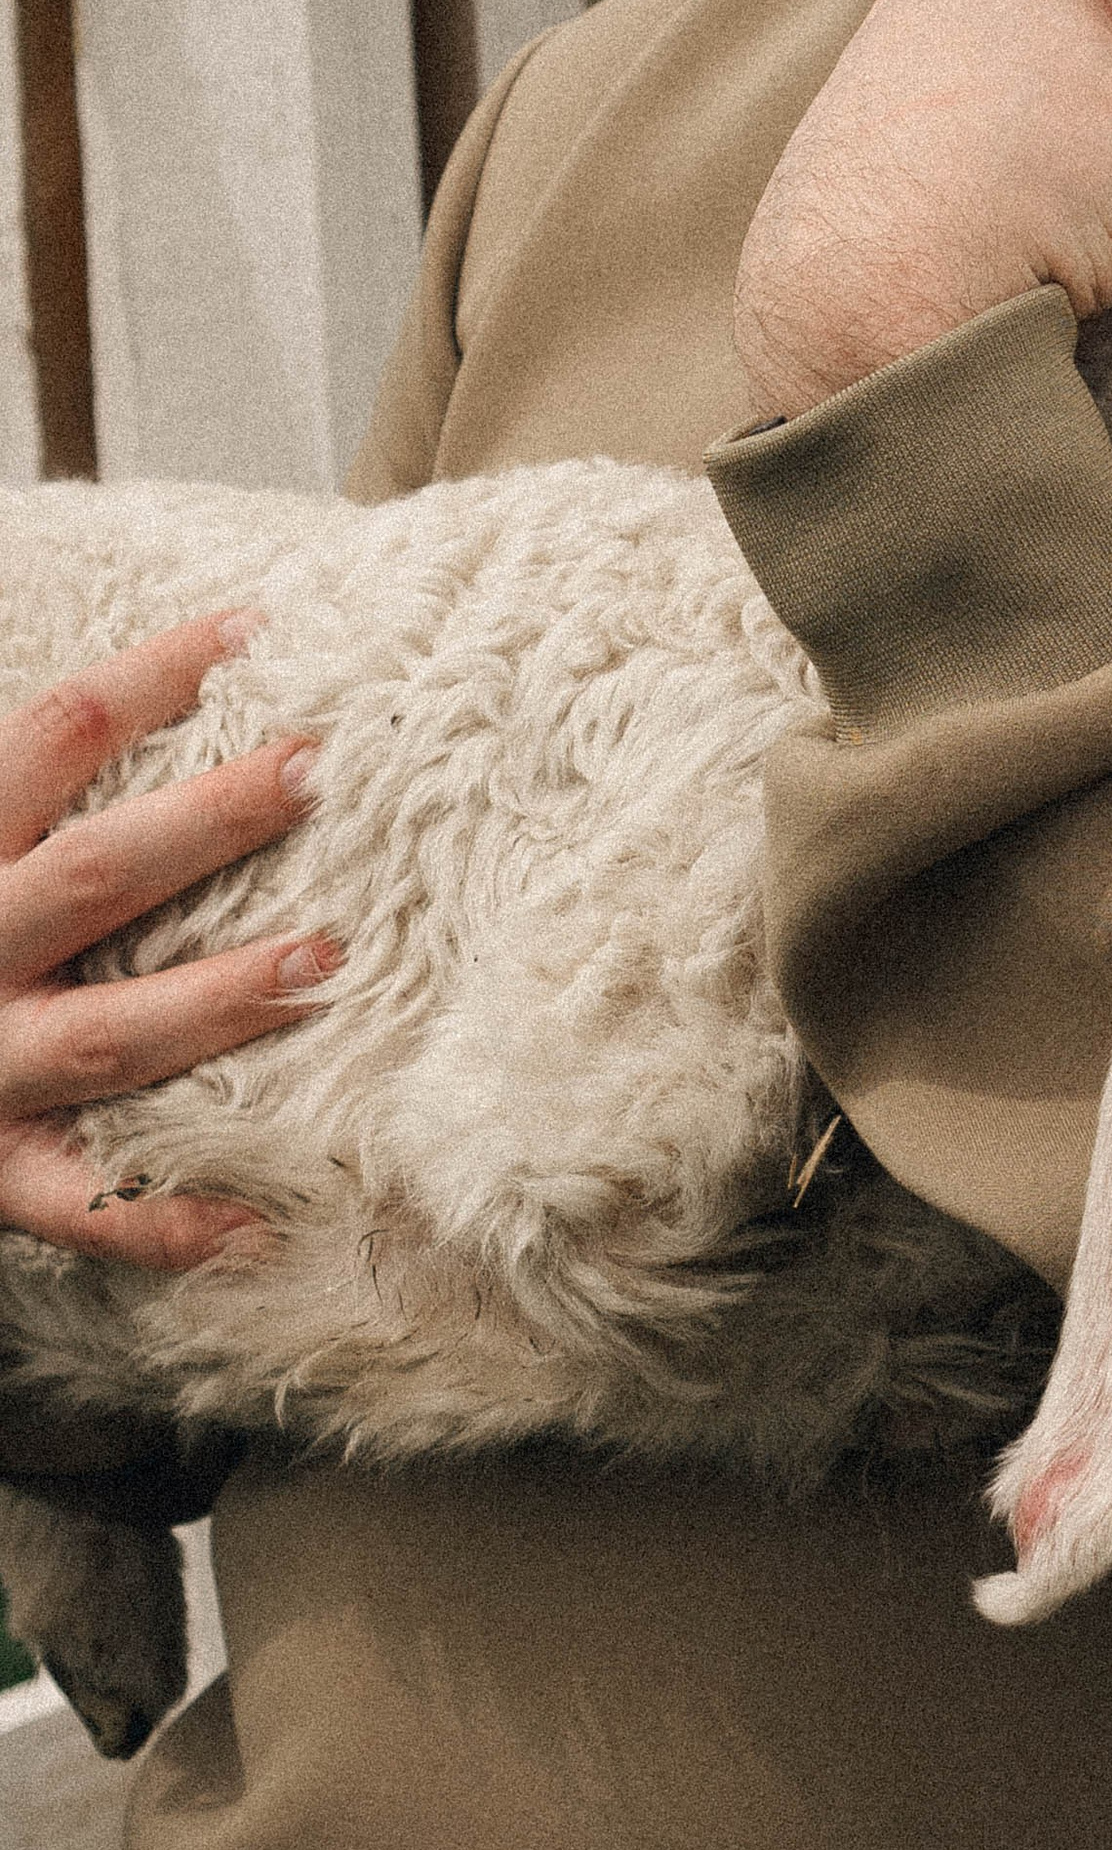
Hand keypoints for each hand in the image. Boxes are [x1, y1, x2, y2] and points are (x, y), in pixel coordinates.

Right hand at [0, 617, 333, 1274]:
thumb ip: (46, 794)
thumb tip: (190, 677)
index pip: (51, 734)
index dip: (148, 676)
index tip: (255, 630)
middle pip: (95, 873)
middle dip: (208, 821)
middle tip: (316, 767)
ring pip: (109, 1033)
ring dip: (219, 998)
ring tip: (328, 962)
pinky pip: (86, 1202)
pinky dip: (167, 1215)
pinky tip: (263, 1219)